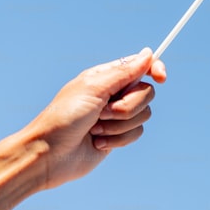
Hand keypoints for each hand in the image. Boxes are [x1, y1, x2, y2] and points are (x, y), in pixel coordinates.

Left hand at [25, 48, 165, 190]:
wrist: (48, 155)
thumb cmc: (63, 118)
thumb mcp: (94, 89)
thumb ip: (124, 72)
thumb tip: (148, 54)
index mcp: (107, 77)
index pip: (141, 66)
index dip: (155, 69)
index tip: (161, 77)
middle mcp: (114, 94)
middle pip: (147, 92)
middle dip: (127, 106)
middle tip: (103, 112)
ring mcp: (116, 116)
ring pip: (144, 115)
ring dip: (119, 125)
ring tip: (94, 129)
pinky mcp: (118, 136)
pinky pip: (137, 133)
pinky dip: (118, 140)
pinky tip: (97, 143)